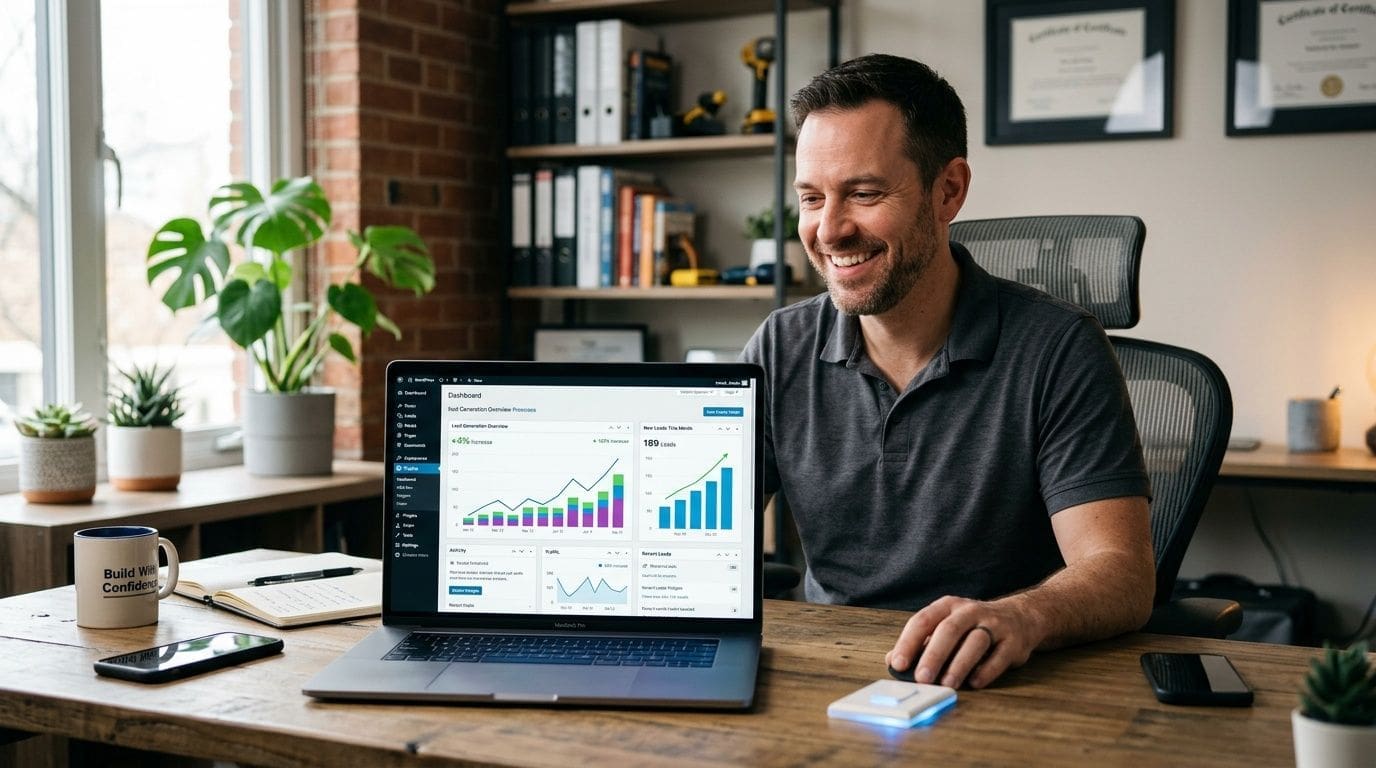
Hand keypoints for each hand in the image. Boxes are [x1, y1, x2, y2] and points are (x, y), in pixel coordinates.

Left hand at [885, 595, 1041, 689]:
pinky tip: (974, 683)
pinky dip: (987, 670)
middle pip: (949, 630)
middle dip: (934, 655)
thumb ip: (920, 643)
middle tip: (922, 678)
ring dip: (960, 664)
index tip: (898, 664)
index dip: (908, 642)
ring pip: (975, 642)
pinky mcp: (1014, 641)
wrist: (1021, 617)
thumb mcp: (945, 625)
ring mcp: (994, 624)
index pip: (923, 621)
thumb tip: (892, 661)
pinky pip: (1000, 656)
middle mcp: (970, 611)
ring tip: (947, 684)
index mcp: (948, 606)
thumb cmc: (973, 626)